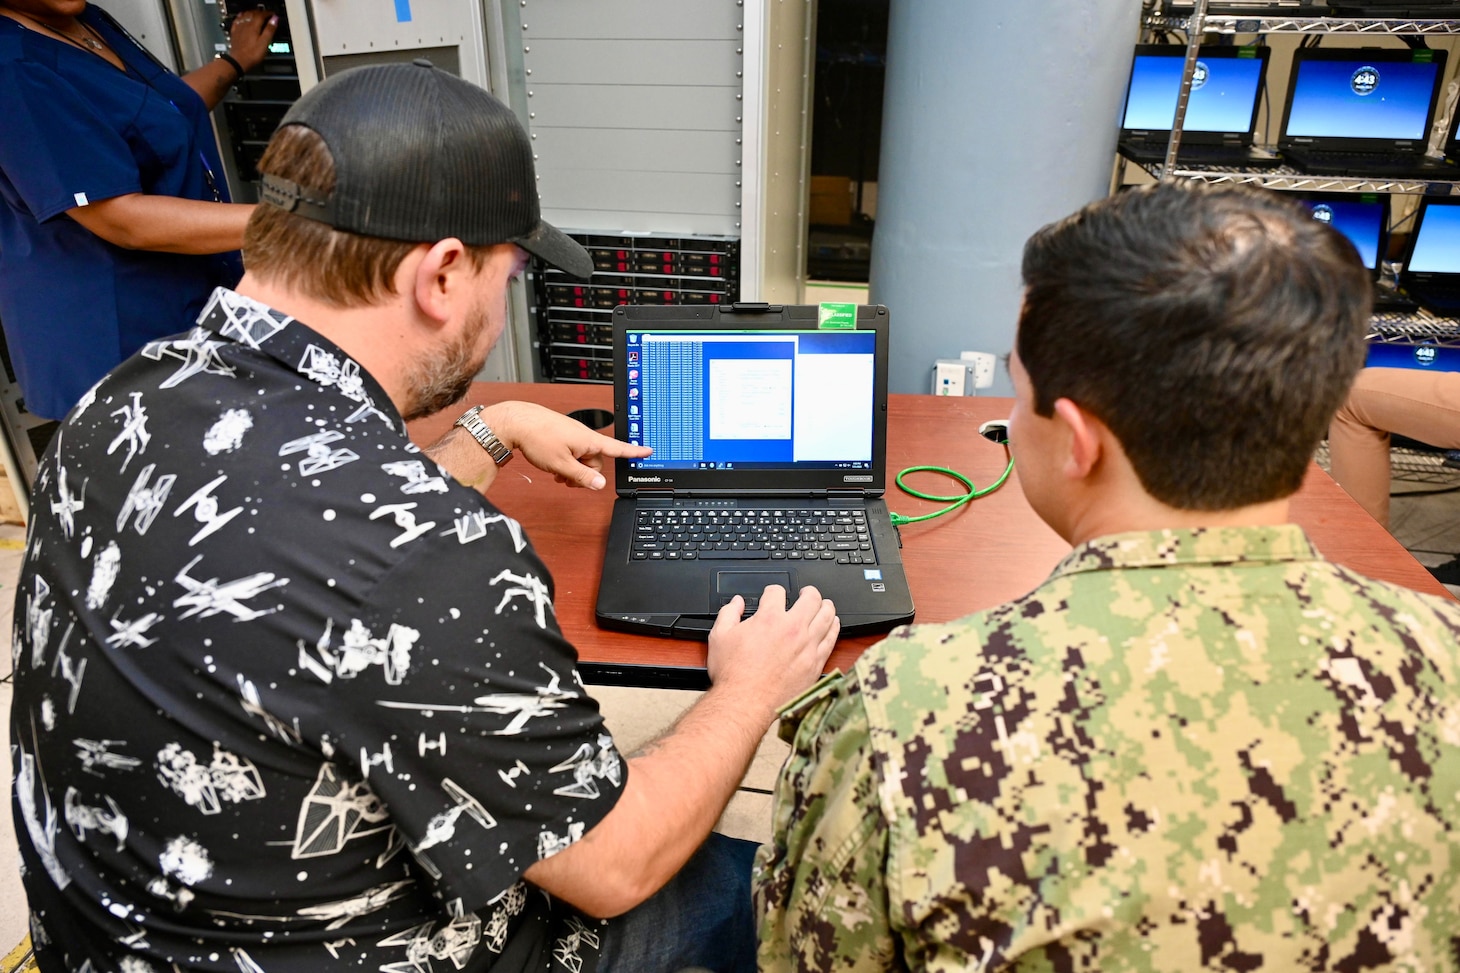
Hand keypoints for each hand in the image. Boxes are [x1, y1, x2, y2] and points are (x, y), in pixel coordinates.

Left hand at [227, 7, 278, 72]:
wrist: (238, 61)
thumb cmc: (252, 54)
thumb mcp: (265, 43)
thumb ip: (270, 30)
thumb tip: (274, 19)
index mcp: (254, 26)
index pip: (261, 15)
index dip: (268, 13)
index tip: (273, 14)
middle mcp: (245, 25)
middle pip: (252, 13)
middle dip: (260, 12)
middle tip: (265, 13)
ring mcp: (239, 29)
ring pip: (244, 15)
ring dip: (250, 13)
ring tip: (255, 13)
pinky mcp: (235, 33)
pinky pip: (237, 21)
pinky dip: (240, 17)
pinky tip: (241, 17)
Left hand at [484, 401, 650, 489]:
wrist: (516, 422)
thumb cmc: (537, 438)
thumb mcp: (561, 464)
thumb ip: (582, 476)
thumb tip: (600, 486)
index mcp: (588, 440)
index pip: (617, 448)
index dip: (634, 452)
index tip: (648, 451)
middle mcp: (584, 435)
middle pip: (595, 461)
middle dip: (585, 473)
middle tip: (568, 480)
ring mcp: (573, 434)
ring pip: (582, 458)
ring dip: (574, 469)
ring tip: (558, 474)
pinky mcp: (563, 435)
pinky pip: (572, 452)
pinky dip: (567, 462)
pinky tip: (554, 467)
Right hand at [707, 585, 839, 718]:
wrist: (745, 704)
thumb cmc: (733, 674)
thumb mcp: (719, 637)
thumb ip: (728, 613)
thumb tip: (737, 602)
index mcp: (769, 619)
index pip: (777, 592)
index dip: (773, 590)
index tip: (773, 595)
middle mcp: (792, 629)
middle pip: (811, 599)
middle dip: (809, 592)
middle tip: (806, 593)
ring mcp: (807, 645)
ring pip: (827, 616)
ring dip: (826, 606)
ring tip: (824, 604)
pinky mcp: (815, 662)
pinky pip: (831, 638)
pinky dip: (834, 627)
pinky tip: (833, 624)